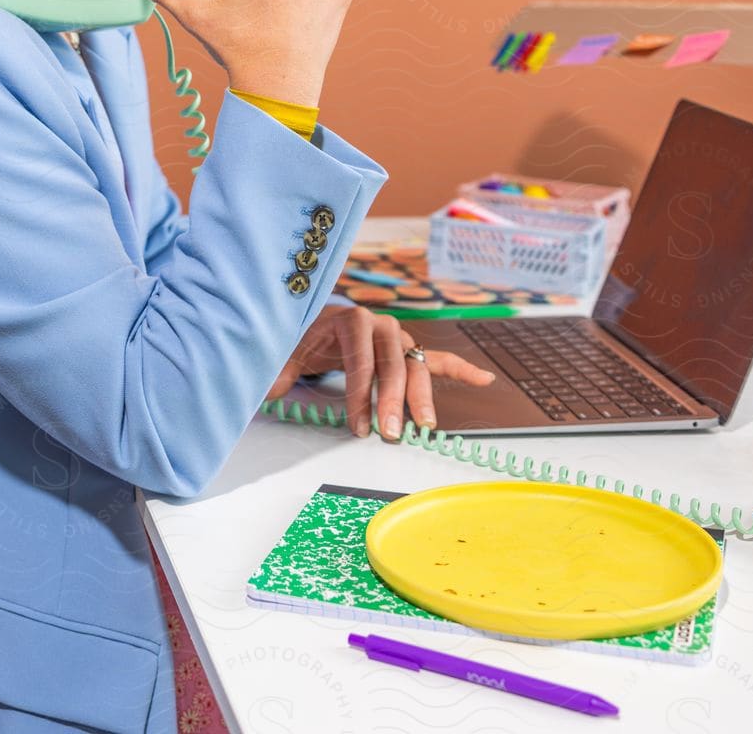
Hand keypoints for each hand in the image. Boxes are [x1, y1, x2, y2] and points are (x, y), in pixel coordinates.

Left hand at [265, 303, 495, 439]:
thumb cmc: (300, 337)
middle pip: (392, 360)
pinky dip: (461, 369)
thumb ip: (276, 368)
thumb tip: (268, 387)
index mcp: (348, 319)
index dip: (360, 391)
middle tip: (392, 434)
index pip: (359, 356)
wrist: (314, 320)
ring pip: (415, 364)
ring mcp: (397, 337)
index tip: (359, 425)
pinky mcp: (407, 351)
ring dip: (422, 395)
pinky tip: (484, 380)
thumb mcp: (283, 351)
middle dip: (394, 398)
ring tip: (425, 427)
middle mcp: (378, 324)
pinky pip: (438, 358)